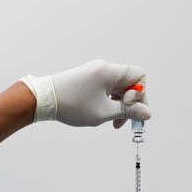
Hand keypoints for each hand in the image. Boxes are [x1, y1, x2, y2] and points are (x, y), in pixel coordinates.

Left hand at [20, 59, 150, 126]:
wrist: (44, 99)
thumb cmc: (73, 105)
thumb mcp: (104, 113)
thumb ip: (128, 112)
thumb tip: (147, 113)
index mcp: (110, 71)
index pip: (139, 76)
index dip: (140, 93)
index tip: (127, 106)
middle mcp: (104, 68)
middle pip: (129, 83)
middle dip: (130, 103)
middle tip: (124, 122)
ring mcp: (95, 73)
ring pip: (118, 88)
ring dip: (119, 105)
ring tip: (112, 122)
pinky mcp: (88, 79)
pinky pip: (107, 89)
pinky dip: (109, 102)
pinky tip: (102, 114)